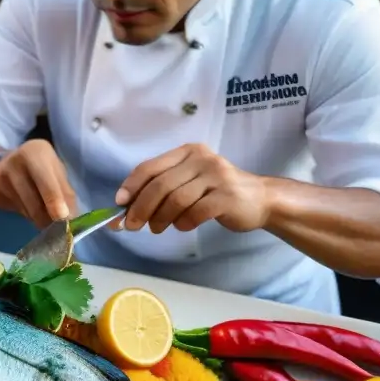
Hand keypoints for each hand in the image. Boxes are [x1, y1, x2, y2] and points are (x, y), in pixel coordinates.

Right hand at [0, 139, 76, 228]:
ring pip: (26, 209)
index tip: (63, 218)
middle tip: (60, 231)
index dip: (55, 200)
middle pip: (34, 198)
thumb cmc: (40, 168)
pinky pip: (17, 211)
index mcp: (36, 151)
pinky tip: (30, 209)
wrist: (6, 164)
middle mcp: (16, 160)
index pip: (46, 180)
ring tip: (46, 219)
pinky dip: (28, 216)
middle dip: (48, 218)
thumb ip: (65, 193)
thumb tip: (72, 219)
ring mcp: (2, 176)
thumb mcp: (55, 173)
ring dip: (40, 220)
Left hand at [115, 143, 270, 233]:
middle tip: (132, 226)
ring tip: (157, 228)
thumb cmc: (217, 192)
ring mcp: (216, 176)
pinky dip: (183, 222)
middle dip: (141, 207)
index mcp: (187, 152)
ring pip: (176, 199)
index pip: (150, 167)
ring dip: (161, 218)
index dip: (131, 186)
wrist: (260, 200)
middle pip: (160, 185)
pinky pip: (195, 212)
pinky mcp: (227, 196)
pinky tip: (182, 226)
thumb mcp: (189, 182)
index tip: (119, 204)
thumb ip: (162, 189)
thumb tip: (127, 208)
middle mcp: (200, 159)